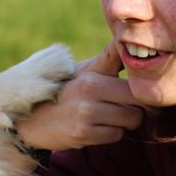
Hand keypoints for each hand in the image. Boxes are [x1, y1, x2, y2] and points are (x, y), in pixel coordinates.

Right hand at [14, 40, 147, 150]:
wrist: (32, 116)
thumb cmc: (67, 89)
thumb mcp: (86, 70)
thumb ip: (110, 58)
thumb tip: (128, 38)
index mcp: (94, 78)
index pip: (136, 87)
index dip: (143, 93)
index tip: (139, 95)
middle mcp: (90, 95)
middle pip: (138, 107)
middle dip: (137, 110)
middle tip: (128, 108)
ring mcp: (86, 117)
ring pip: (129, 123)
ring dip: (124, 122)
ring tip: (109, 116)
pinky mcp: (82, 135)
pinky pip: (115, 136)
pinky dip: (111, 133)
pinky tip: (98, 127)